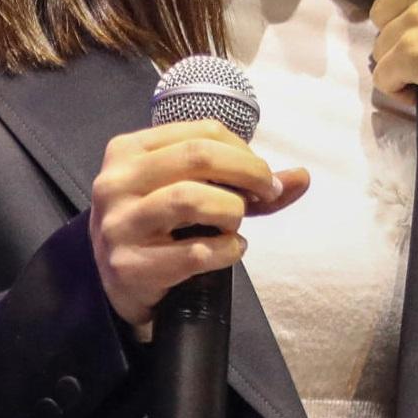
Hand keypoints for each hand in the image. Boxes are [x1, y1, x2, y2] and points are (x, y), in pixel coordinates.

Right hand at [88, 120, 308, 328]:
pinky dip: (228, 250)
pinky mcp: (129, 267)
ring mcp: (118, 225)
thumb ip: (245, 183)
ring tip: (237, 224)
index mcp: (128, 150)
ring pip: (191, 198)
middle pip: (198, 156)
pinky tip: (230, 250)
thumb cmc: (162, 227)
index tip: (264, 176)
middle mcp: (115, 182)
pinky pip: (195, 252)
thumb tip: (302, 176)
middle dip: (248, 172)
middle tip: (268, 193)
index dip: (245, 151)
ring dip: (231, 210)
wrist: (117, 285)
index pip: (202, 132)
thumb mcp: (192, 191)